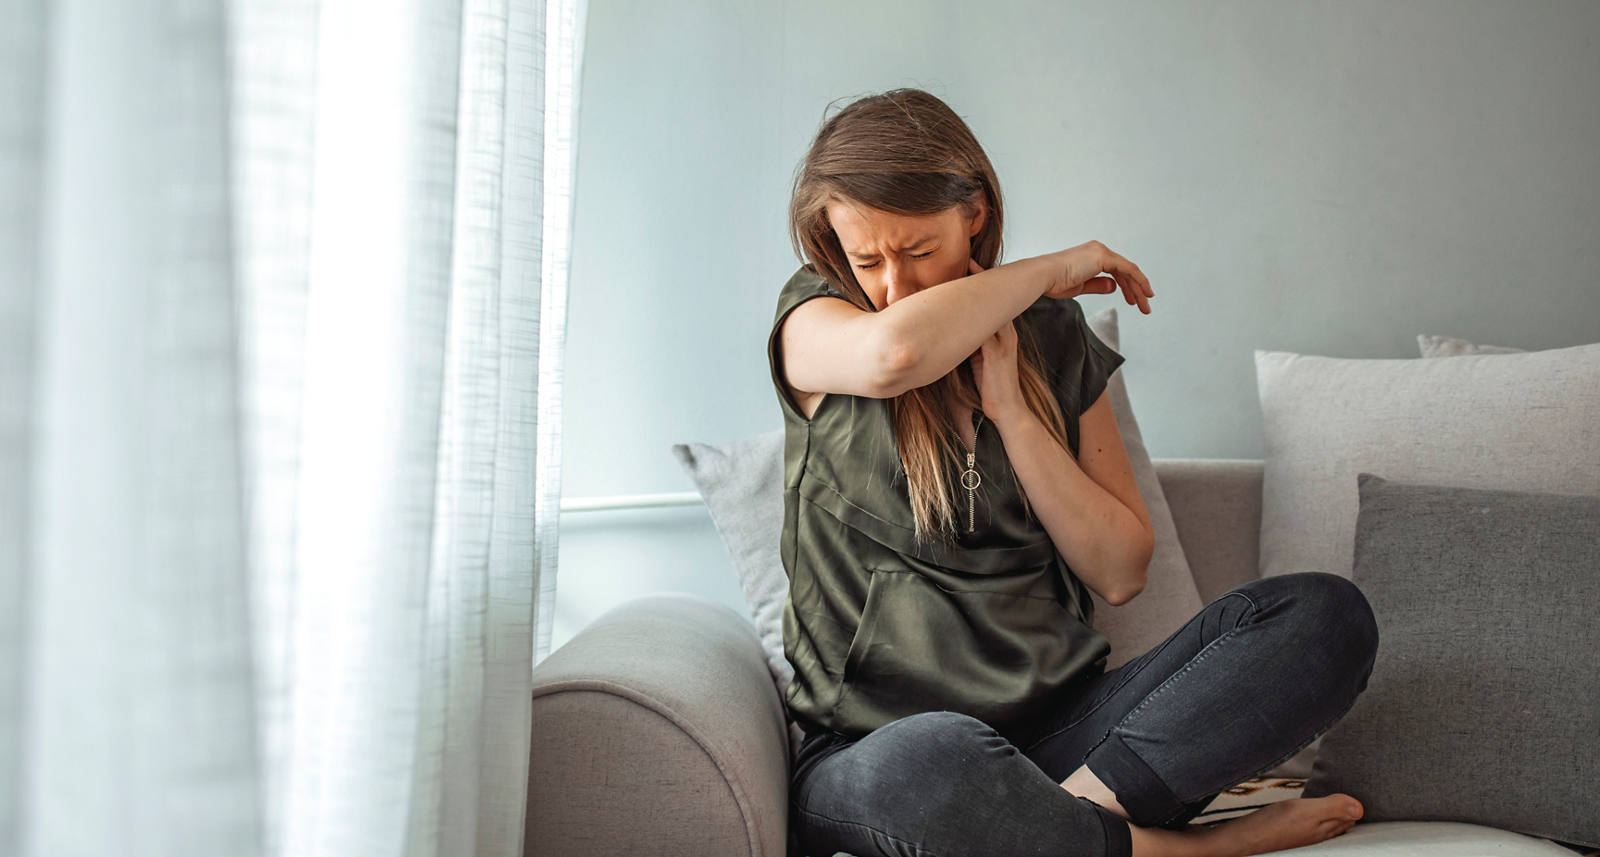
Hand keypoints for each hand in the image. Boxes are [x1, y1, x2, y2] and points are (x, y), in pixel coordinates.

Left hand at [967, 258, 1026, 423]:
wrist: (1006, 412)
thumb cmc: (988, 389)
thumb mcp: (977, 362)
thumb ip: (968, 346)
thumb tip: (947, 336)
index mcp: (1002, 335)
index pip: (995, 303)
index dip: (983, 284)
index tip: (970, 266)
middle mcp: (1005, 335)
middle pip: (995, 301)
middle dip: (982, 280)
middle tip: (969, 260)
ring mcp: (1002, 343)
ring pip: (991, 310)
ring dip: (977, 293)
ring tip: (966, 273)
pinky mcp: (995, 354)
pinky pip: (984, 329)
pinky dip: (974, 315)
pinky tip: (961, 303)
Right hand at [1040, 240, 1154, 313]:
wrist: (1044, 276)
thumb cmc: (1054, 282)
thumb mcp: (1081, 286)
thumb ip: (1098, 285)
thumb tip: (1114, 286)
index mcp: (1090, 256)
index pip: (1115, 270)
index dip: (1126, 286)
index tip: (1133, 300)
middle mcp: (1098, 250)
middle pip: (1124, 271)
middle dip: (1135, 289)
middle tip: (1143, 306)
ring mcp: (1101, 251)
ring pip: (1129, 271)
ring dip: (1139, 289)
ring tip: (1145, 306)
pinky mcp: (1103, 256)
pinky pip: (1128, 269)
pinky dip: (1139, 281)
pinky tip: (1145, 293)